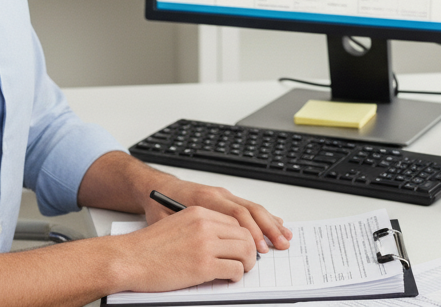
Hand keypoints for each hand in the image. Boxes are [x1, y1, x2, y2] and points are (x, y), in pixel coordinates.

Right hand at [114, 207, 257, 291]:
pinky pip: (235, 269)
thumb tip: (221, 240)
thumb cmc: (148, 247)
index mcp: (198, 213)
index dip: (243, 236)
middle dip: (250, 250)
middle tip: (247, 261)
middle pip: (244, 235)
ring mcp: (205, 245)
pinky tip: (229, 277)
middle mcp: (204, 225)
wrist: (128, 259)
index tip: (243, 246)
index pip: (235, 221)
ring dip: (246, 263)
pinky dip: (236, 275)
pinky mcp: (204, 266)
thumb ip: (199, 227)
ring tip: (240, 270)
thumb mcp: (177, 225)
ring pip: (245, 251)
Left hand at [144, 180, 292, 253]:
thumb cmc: (158, 206)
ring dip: (270, 223)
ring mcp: (222, 195)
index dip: (250, 232)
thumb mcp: (168, 220)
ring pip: (252, 207)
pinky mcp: (224, 198)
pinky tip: (275, 223)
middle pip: (250, 209)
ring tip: (285, 237)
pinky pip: (248, 206)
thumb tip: (207, 252)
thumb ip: (188, 233)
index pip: (235, 214)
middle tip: (281, 244)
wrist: (155, 188)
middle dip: (268, 228)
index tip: (259, 249)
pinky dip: (264, 216)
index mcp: (204, 199)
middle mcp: (217, 194)